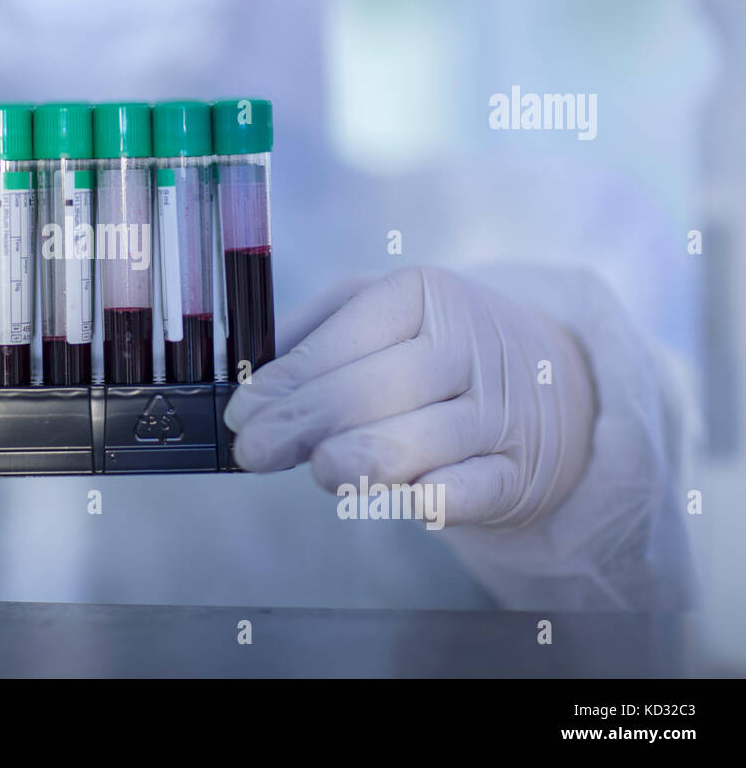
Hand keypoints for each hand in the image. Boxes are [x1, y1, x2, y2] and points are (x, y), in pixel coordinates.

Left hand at [224, 266, 595, 527]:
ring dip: (370, 454)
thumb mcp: (378, 312)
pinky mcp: (521, 472)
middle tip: (253, 450)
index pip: (346, 337)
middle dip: (308, 420)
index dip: (288, 380)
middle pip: (378, 386)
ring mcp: (500, 411)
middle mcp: (468, 346)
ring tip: (320, 470)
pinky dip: (448, 493)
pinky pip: (479, 486)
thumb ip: (312, 336)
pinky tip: (414, 499)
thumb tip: (245, 378)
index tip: (242, 414)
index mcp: (423, 294)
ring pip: (426, 436)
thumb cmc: (434, 346)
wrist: (552, 380)